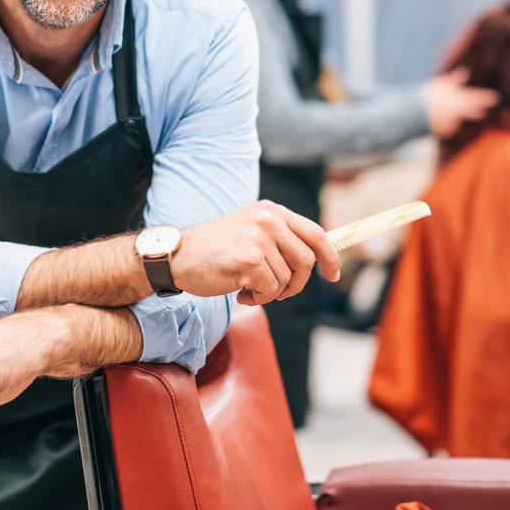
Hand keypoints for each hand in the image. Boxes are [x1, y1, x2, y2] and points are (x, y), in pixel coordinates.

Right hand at [170, 201, 339, 306]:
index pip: (316, 233)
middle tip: (276, 293)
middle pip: (306, 260)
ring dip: (272, 293)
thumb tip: (315, 259)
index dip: (329, 257)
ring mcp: (260, 237)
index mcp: (271, 211)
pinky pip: (271, 289)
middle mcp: (268, 219)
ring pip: (288, 279)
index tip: (333, 275)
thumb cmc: (214, 251)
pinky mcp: (251, 258)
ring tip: (249, 289)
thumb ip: (280, 240)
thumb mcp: (251, 232)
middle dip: (297, 284)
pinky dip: (259, 298)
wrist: (176, 256)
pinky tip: (241, 293)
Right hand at [421, 69, 498, 137]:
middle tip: (482, 111)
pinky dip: (443, 124)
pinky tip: (435, 119)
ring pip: (456, 120)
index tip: (496, 97)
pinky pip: (447, 128)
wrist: (415, 113)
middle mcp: (458, 113)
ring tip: (439, 111)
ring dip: (453, 117)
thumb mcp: (441, 84)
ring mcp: (452, 123)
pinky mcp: (445, 132)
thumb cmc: (428, 96)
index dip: (485, 97)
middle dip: (477, 111)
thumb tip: (465, 71)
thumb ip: (454, 79)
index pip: (475, 97)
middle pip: (471, 111)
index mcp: (458, 100)